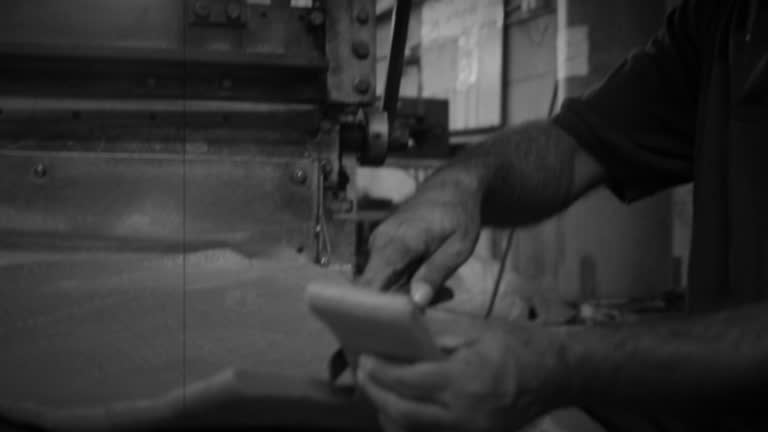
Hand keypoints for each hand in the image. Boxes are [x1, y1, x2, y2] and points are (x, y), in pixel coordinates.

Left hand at [356, 316, 568, 431]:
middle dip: (375, 393)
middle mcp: (462, 413)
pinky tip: (402, 404)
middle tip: (363, 373)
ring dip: (388, 411)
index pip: (407, 381)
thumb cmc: (517, 344)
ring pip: (413, 428)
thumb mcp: (477, 328)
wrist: (556, 374)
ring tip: (377, 388)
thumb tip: (401, 328)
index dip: (380, 372)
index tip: (364, 358)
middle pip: (402, 411)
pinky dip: (410, 421)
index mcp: (463, 380)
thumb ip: (437, 330)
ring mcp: (468, 431)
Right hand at [359, 169, 483, 306]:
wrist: (451, 186)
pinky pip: (388, 273)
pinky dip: (408, 281)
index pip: (372, 284)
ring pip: (383, 283)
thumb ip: (435, 273)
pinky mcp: (381, 246)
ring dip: (410, 292)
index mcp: (397, 242)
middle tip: (443, 296)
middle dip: (406, 302)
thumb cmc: (459, 214)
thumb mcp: (458, 247)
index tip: (404, 320)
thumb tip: (417, 302)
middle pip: (378, 289)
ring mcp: (378, 243)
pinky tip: (432, 276)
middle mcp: (380, 242)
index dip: (380, 308)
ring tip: (444, 287)